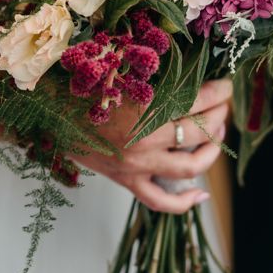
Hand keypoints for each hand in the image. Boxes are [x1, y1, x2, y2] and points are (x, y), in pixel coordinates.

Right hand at [76, 78, 231, 213]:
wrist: (46, 111)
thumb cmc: (83, 84)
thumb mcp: (121, 72)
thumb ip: (155, 75)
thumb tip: (187, 74)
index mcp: (146, 107)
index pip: (199, 100)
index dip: (220, 92)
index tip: (227, 86)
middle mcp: (146, 140)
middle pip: (201, 132)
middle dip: (219, 117)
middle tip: (222, 107)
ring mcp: (137, 165)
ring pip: (190, 167)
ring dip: (212, 151)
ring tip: (217, 137)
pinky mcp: (126, 181)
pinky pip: (161, 200)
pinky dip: (185, 201)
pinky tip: (202, 193)